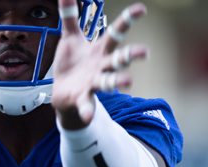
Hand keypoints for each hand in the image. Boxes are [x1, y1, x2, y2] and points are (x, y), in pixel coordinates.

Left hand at [51, 1, 148, 128]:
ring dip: (118, 82)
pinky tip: (88, 116)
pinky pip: (86, 104)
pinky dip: (87, 110)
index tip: (141, 9)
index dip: (128, 20)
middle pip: (119, 59)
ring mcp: (93, 83)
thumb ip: (70, 16)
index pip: (116, 32)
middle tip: (144, 52)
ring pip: (108, 82)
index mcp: (99, 50)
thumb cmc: (71, 63)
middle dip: (131, 55)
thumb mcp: (70, 38)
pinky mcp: (82, 98)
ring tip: (128, 82)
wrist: (62, 92)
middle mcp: (101, 66)